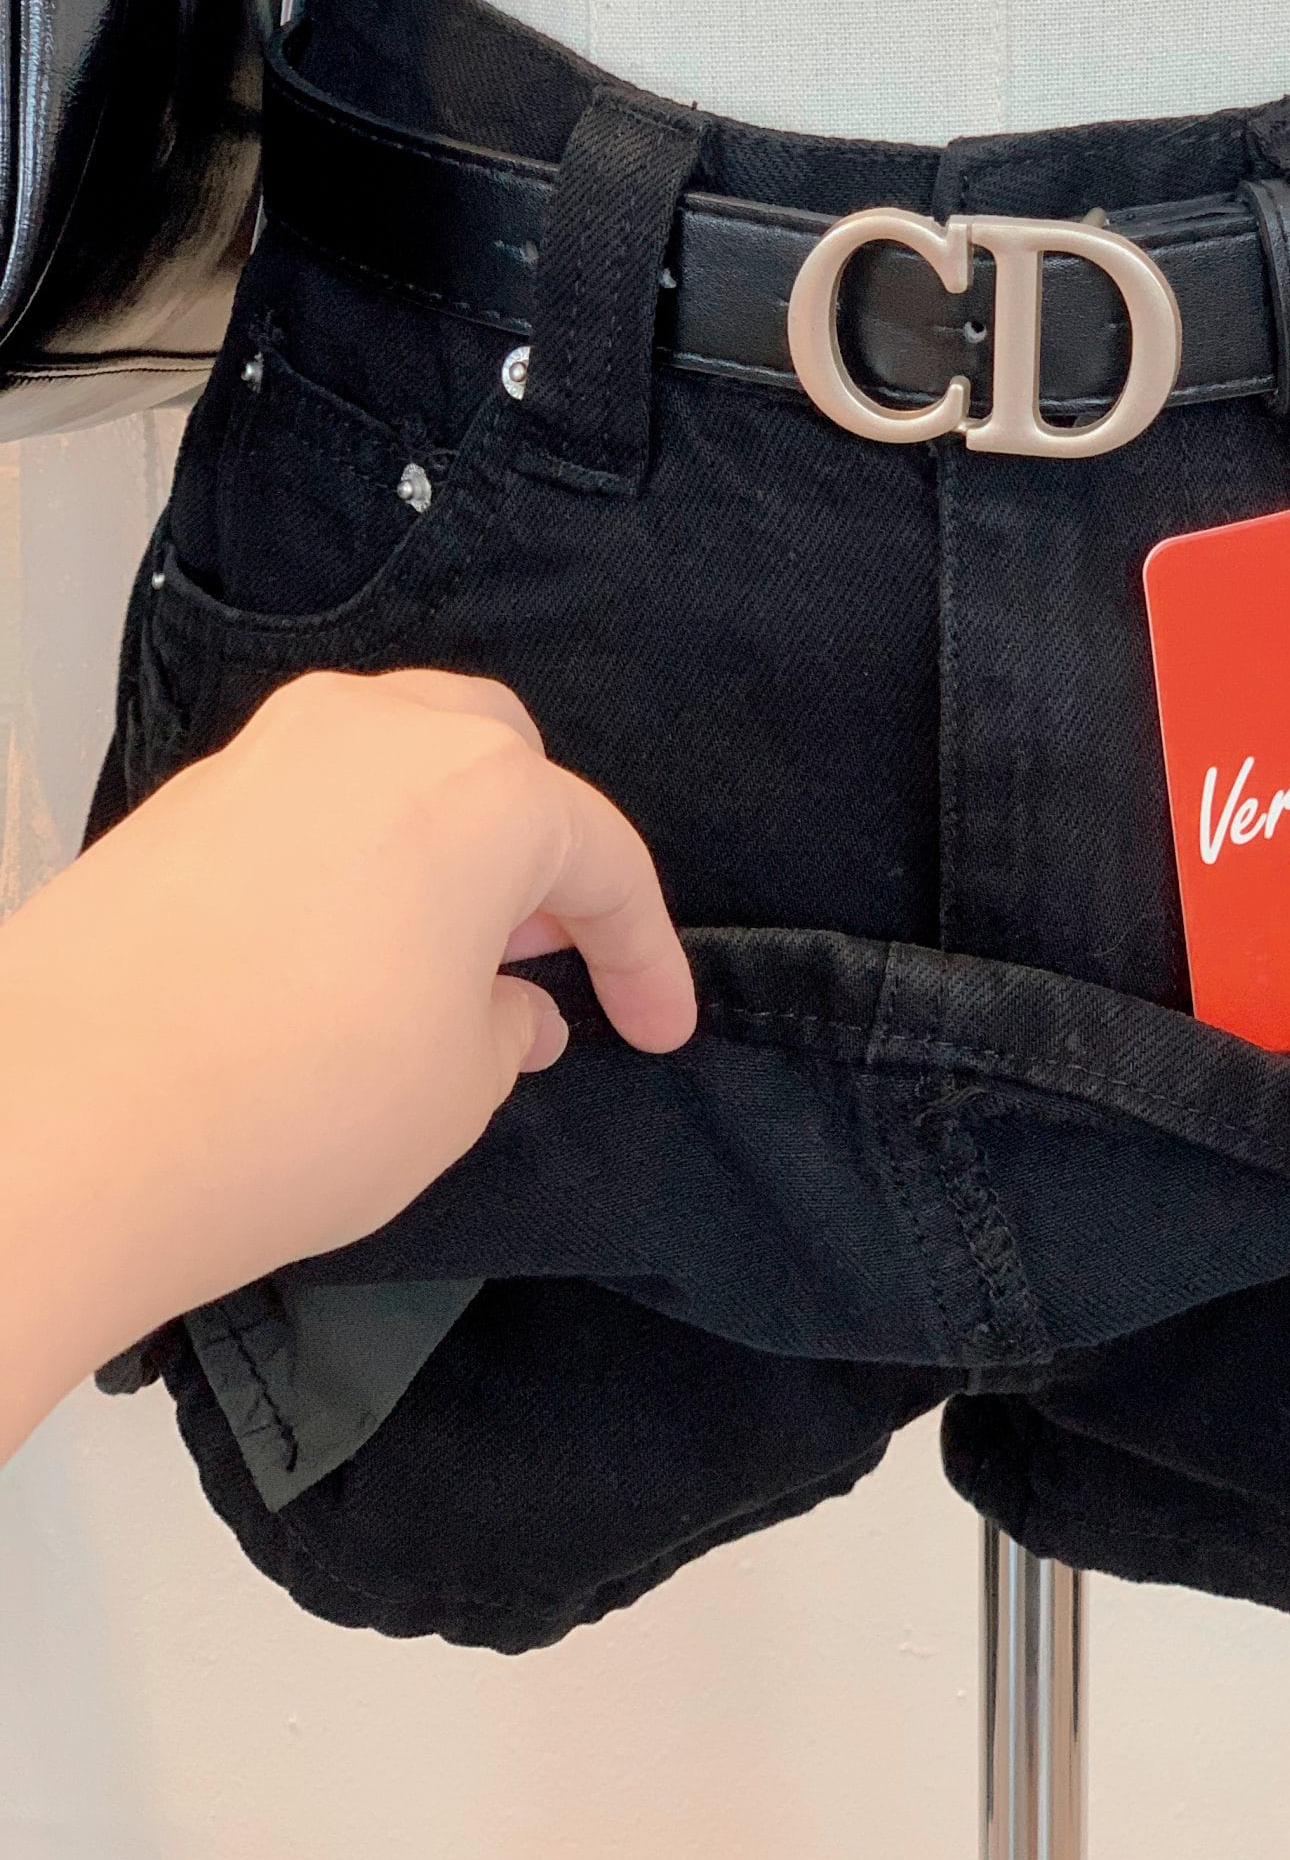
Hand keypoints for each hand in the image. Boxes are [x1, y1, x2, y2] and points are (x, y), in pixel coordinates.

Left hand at [0, 669, 694, 1459]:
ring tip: (444, 947)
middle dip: (541, 847)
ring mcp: (266, 756)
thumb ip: (506, 1027)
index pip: (601, 857)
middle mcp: (378, 734)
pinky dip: (353, 851)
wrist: (62, 1124)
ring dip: (442, 835)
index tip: (658, 1032)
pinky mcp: (180, 801)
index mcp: (483, 789)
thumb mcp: (457, 1089)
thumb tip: (508, 1005)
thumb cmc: (304, 1105)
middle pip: (500, 756)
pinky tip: (341, 949)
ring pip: (394, 757)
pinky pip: (307, 800)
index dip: (644, 955)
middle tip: (544, 953)